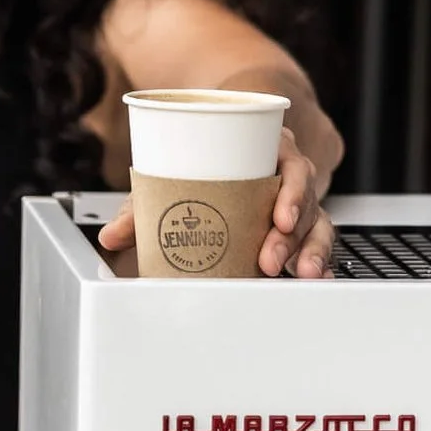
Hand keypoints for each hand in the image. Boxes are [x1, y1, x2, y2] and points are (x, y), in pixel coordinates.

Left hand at [97, 128, 335, 278]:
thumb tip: (112, 235)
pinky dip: (318, 262)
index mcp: (270, 149)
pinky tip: (314, 281)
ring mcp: (297, 202)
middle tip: (269, 260)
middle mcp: (289, 175)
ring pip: (317, 225)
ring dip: (311, 253)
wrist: (222, 149)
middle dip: (293, 236)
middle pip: (305, 202)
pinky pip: (316, 243)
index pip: (294, 166)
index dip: (292, 193)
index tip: (279, 218)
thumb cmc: (205, 160)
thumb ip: (143, 205)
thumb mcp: (176, 176)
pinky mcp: (298, 227)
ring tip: (301, 276)